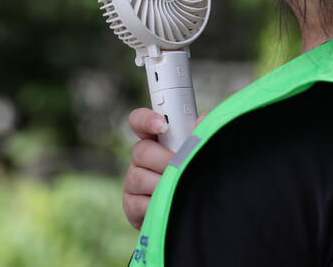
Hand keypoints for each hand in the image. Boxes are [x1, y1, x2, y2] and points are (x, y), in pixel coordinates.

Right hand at [122, 108, 207, 228]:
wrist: (188, 212)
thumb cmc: (192, 176)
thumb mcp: (196, 154)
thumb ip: (198, 136)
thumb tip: (203, 121)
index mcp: (154, 141)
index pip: (139, 121)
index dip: (146, 119)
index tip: (162, 125)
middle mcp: (139, 159)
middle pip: (141, 150)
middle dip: (166, 160)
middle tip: (184, 167)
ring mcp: (132, 181)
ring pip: (139, 178)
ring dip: (164, 184)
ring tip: (181, 188)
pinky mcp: (130, 204)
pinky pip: (139, 203)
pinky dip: (158, 205)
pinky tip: (172, 205)